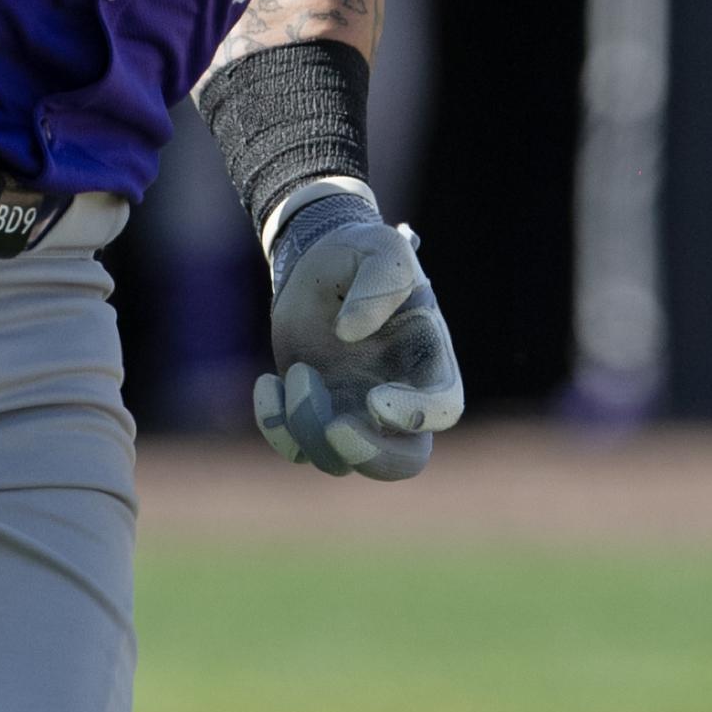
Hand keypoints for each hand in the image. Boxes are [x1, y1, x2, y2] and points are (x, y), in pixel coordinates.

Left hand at [253, 185, 463, 480]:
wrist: (318, 261)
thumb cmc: (360, 254)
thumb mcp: (380, 250)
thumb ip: (379, 283)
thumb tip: (350, 333)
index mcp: (427, 359)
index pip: (443, 408)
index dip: (415, 416)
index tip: (374, 399)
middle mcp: (398, 396)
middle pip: (403, 461)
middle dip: (368, 455)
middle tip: (334, 427)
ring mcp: (355, 411)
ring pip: (340, 460)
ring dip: (309, 425)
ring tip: (299, 371)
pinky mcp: (315, 414)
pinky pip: (296, 449)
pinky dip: (275, 426)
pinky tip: (268, 382)